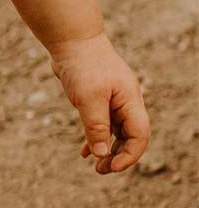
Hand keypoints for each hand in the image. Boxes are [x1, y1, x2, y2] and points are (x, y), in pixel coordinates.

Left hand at [49, 32, 149, 173]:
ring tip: (95, 166)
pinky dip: (93, 136)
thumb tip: (102, 154)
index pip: (139, 135)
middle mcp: (124, 101)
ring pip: (113, 131)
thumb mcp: (88, 98)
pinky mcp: (95, 96)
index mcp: (130, 100)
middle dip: (118, 155)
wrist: (68, 37)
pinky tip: (84, 150)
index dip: (130, 155)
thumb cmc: (82, 64)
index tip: (112, 166)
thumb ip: (96, 126)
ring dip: (105, 148)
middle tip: (101, 170)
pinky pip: (99, 122)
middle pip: (129, 136)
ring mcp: (110, 98)